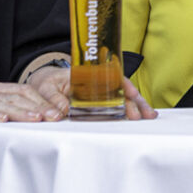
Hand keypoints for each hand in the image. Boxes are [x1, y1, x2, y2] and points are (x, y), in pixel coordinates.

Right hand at [0, 78, 65, 157]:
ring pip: (1, 103)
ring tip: (36, 118)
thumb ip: (15, 117)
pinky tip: (3, 120)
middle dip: (38, 106)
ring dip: (21, 111)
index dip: (44, 101)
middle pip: (17, 96)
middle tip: (55, 117)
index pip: (25, 91)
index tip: (60, 112)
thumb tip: (46, 123)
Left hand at [23, 57, 157, 120]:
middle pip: (122, 89)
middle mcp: (97, 82)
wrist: (43, 84)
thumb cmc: (45, 84)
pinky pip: (117, 106)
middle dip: (135, 101)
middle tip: (145, 115)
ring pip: (123, 98)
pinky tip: (138, 117)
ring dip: (136, 107)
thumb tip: (62, 112)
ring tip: (149, 116)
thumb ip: (53, 99)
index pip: (110, 76)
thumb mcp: (45, 89)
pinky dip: (128, 111)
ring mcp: (100, 93)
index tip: (132, 94)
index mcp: (86, 74)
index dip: (123, 85)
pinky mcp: (99, 103)